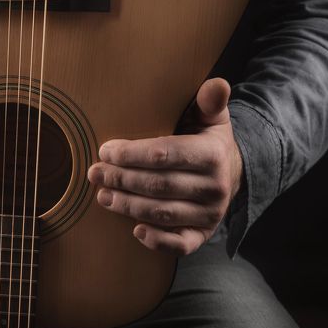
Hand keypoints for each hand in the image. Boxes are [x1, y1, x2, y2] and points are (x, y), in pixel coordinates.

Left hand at [86, 77, 243, 255]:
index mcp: (211, 155)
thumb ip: (209, 100)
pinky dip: (158, 241)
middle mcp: (214, 188)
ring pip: (164, 213)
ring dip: (129, 206)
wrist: (232, 172)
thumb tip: (218, 83)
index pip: (165, 155)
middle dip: (122, 179)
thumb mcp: (212, 116)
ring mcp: (210, 214)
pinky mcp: (204, 233)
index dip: (132, 154)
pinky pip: (182, 244)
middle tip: (94, 173)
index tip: (105, 150)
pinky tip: (136, 231)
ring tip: (102, 196)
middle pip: (159, 185)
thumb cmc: (209, 138)